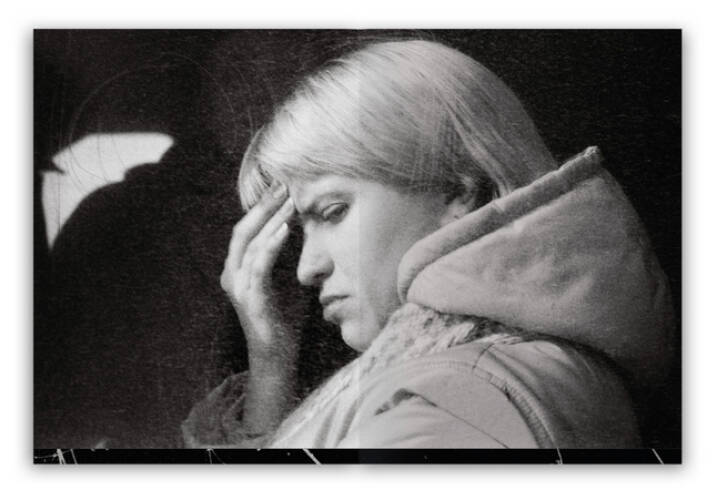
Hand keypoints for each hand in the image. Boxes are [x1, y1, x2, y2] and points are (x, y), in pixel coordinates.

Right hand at [221, 183, 297, 365]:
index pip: (246, 231)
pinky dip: (271, 245)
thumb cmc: (280, 320)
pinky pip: (259, 267)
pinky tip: (284, 230)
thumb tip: (294, 230)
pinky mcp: (251, 300)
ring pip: (251, 245)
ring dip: (271, 221)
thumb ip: (280, 259)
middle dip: (262, 206)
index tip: (279, 188)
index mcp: (236, 270)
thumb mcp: (280, 283)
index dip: (260, 208)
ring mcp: (238, 288)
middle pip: (243, 231)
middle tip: (282, 185)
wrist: (275, 357)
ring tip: (288, 202)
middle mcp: (232, 276)